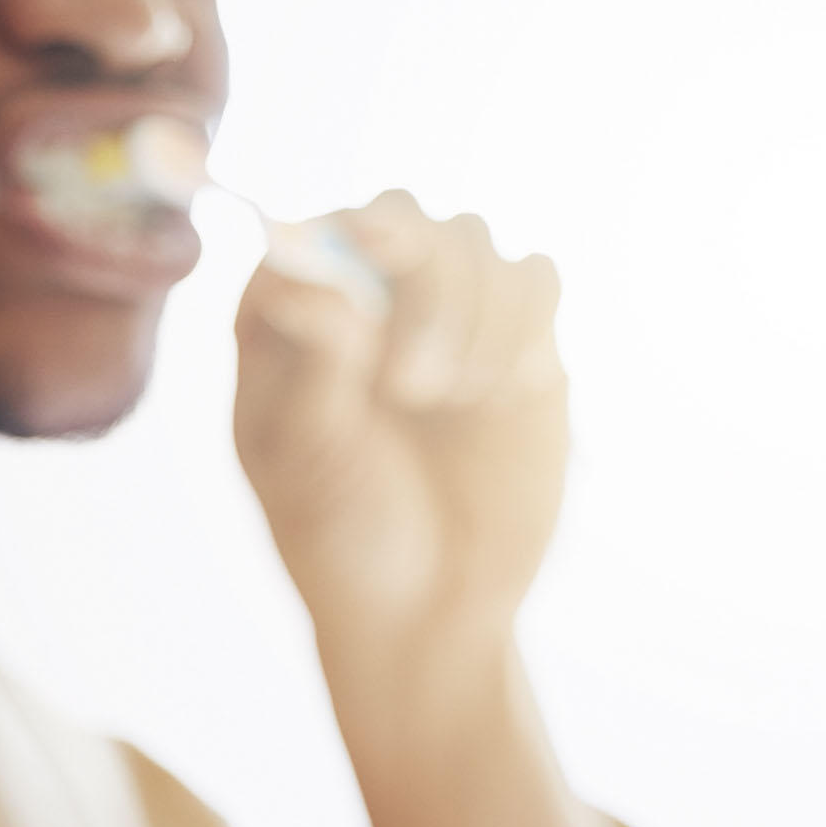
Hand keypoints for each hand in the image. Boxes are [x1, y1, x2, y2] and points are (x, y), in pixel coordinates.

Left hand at [234, 190, 567, 657]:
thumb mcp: (305, 465)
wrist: (430, 609)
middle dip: (415, 281)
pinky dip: (521, 322)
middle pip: (400, 217)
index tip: (359, 280)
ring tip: (444, 405)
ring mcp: (446, 313)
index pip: (308, 232)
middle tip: (409, 388)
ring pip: (473, 239)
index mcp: (288, 321)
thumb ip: (311, 371)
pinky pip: (536, 279)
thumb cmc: (339, 537)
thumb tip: (307, 287)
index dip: (337, 241)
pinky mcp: (519, 341)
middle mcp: (365, 299)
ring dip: (467, 315)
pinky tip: (496, 392)